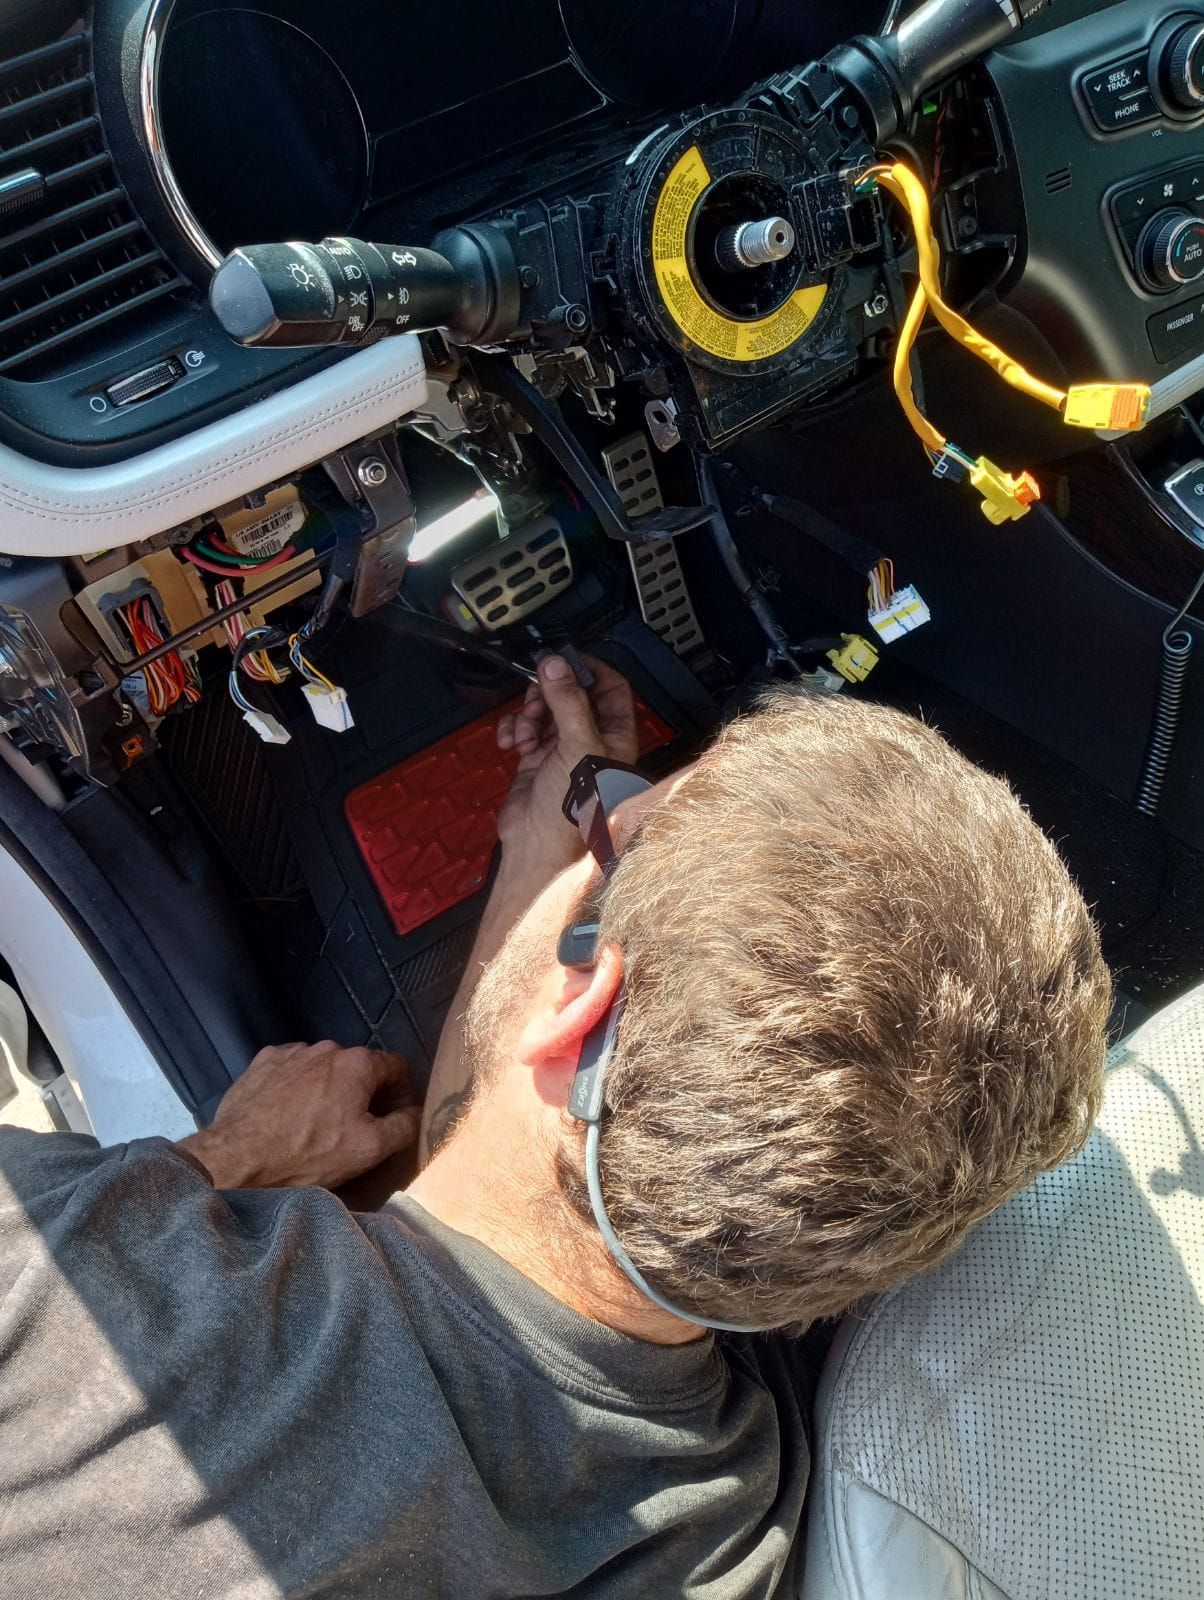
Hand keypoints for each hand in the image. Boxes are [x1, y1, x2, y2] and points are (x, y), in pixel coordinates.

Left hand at [180, 1042, 419, 1190]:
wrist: (236, 1160)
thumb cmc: (308, 1154)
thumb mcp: (369, 1148)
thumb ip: (404, 1126)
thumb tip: (416, 1112)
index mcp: (357, 1062)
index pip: (397, 1067)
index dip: (402, 1094)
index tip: (392, 1120)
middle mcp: (326, 1047)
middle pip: (358, 1068)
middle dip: (362, 1094)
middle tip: (352, 1128)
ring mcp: (290, 1052)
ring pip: (323, 1069)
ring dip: (328, 1090)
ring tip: (314, 1124)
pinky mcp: (260, 1063)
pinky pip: (291, 1071)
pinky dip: (296, 1087)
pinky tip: (286, 1115)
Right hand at [496, 654, 638, 875]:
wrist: (539, 847)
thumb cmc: (574, 811)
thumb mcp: (578, 747)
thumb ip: (568, 702)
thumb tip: (557, 666)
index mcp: (615, 736)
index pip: (610, 687)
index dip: (588, 669)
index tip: (563, 660)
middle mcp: (591, 740)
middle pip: (571, 694)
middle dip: (549, 692)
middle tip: (537, 698)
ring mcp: (562, 749)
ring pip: (544, 710)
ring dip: (529, 713)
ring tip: (526, 731)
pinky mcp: (535, 759)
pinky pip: (524, 729)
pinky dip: (514, 730)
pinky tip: (512, 743)